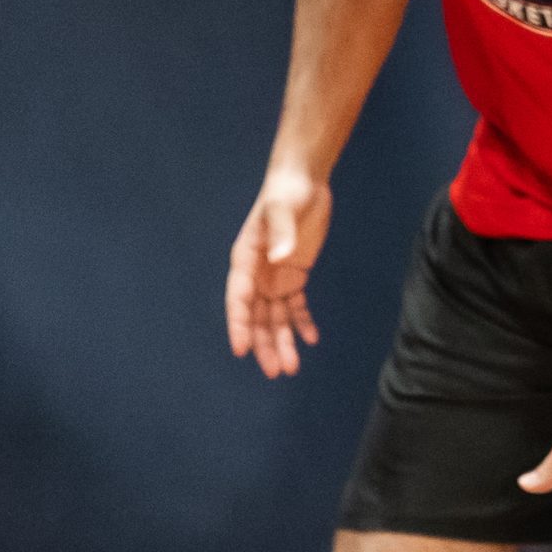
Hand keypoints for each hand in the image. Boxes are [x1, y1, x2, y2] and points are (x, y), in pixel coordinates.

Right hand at [225, 166, 331, 377]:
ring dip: (282, 341)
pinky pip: (296, 305)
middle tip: (276, 371)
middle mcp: (257, 274)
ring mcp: (275, 276)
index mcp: (245, 260)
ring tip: (292, 367)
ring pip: (275, 316)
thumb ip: (282, 232)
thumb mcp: (283, 208)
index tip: (241, 350)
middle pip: (258, 317)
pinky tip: (312, 339)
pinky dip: (302, 322)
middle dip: (265, 344)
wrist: (303, 181)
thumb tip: (281, 259)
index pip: (239, 300)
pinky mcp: (294, 274)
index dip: (240, 325)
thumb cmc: (286, 191)